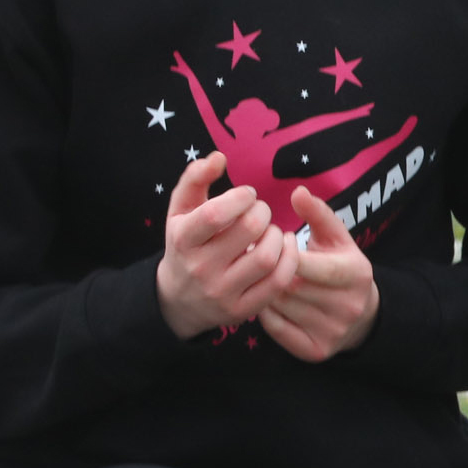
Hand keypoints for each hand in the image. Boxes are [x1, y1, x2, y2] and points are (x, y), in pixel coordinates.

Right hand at [156, 153, 296, 336]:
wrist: (178, 300)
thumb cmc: (185, 245)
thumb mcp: (180, 212)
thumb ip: (195, 179)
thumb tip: (219, 157)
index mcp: (183, 239)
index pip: (215, 214)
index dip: (241, 197)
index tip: (248, 195)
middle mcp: (200, 268)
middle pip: (248, 230)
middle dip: (263, 212)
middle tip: (261, 210)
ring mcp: (222, 292)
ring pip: (266, 258)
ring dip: (278, 236)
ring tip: (272, 230)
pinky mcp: (241, 310)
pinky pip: (277, 283)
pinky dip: (289, 260)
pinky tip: (286, 247)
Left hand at [259, 189, 380, 361]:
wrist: (361, 316)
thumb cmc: (340, 267)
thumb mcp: (336, 238)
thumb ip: (318, 213)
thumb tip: (298, 192)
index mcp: (354, 273)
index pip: (305, 263)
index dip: (282, 251)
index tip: (273, 241)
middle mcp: (347, 306)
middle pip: (289, 286)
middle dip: (268, 270)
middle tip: (254, 259)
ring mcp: (333, 331)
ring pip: (280, 307)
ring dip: (261, 290)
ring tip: (257, 277)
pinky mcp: (316, 350)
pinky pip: (276, 330)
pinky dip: (265, 313)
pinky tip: (264, 300)